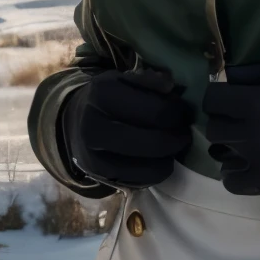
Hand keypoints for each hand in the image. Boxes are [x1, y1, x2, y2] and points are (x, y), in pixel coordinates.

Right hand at [61, 67, 192, 189]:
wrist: (75, 124)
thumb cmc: (108, 99)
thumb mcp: (122, 79)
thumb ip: (148, 80)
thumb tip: (170, 86)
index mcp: (102, 94)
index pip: (156, 110)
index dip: (178, 112)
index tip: (184, 111)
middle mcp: (95, 126)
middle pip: (155, 141)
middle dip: (178, 136)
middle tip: (184, 131)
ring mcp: (96, 155)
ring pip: (152, 164)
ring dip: (171, 155)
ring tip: (173, 144)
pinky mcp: (102, 176)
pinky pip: (145, 179)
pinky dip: (159, 169)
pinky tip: (159, 157)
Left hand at [201, 61, 259, 200]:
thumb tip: (232, 73)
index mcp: (259, 102)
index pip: (213, 99)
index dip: (218, 97)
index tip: (229, 98)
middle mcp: (252, 133)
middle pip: (214, 128)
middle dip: (223, 121)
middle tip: (240, 120)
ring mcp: (259, 161)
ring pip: (221, 154)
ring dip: (229, 147)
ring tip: (246, 145)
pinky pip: (233, 183)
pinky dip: (234, 175)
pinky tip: (248, 167)